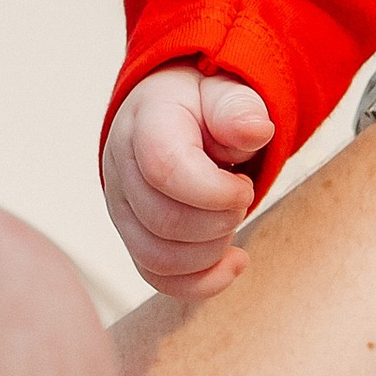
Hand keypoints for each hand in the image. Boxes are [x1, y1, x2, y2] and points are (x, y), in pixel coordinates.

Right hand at [101, 67, 273, 298]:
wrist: (177, 115)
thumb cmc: (204, 107)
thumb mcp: (227, 93)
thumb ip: (239, 109)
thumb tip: (254, 131)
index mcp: (144, 124)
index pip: (166, 170)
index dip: (216, 191)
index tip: (244, 185)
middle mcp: (121, 167)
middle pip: (164, 221)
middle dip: (220, 221)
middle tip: (241, 198)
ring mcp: (121, 207)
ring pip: (158, 258)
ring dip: (212, 251)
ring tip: (231, 220)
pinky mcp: (133, 237)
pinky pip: (158, 278)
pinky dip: (203, 281)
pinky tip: (234, 260)